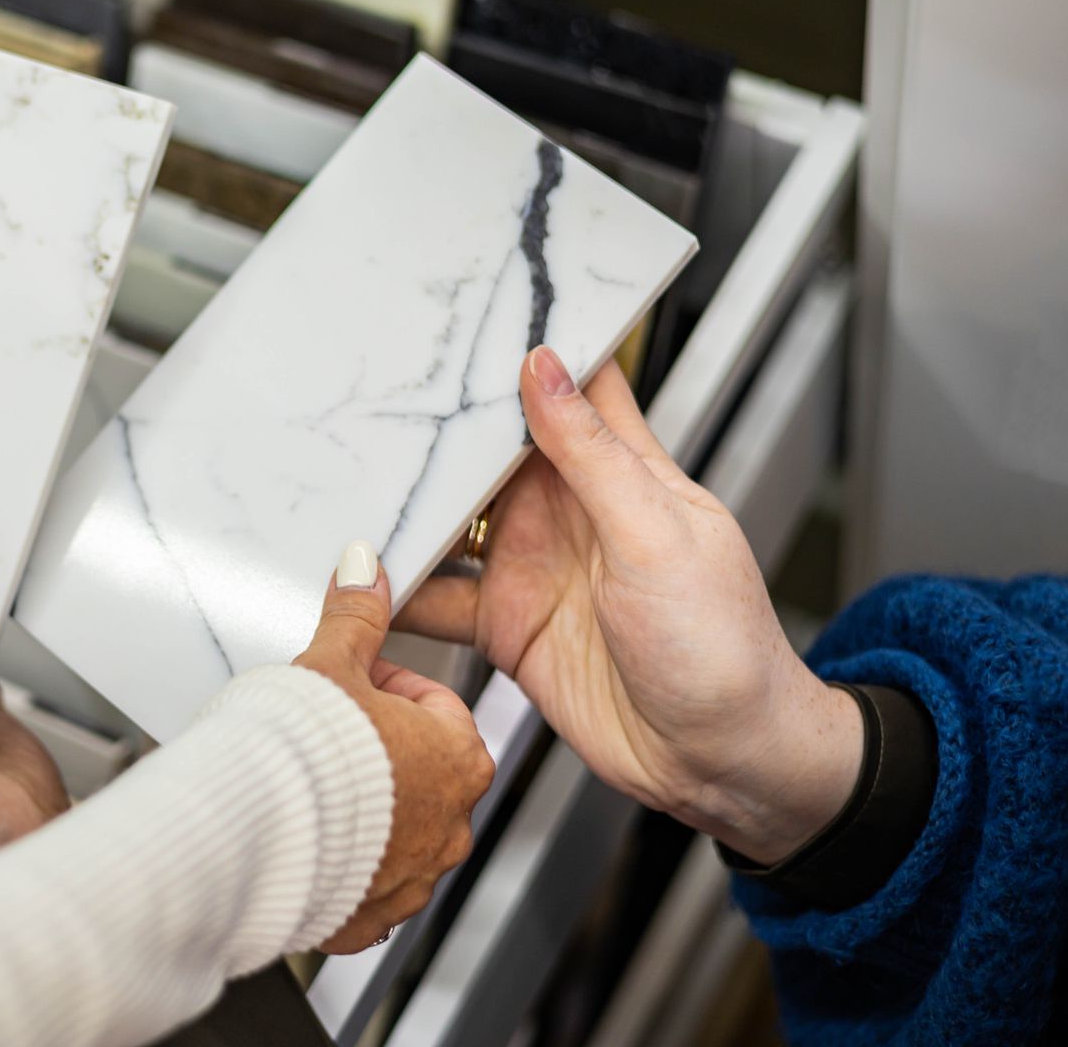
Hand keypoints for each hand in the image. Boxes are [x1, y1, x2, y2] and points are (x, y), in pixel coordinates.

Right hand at [295, 542, 494, 951]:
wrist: (245, 836)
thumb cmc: (297, 755)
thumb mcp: (330, 665)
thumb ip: (356, 617)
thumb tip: (366, 569)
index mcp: (457, 756)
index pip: (434, 702)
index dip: (383, 685)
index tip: (347, 684)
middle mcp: (449, 824)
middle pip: (418, 767)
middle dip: (375, 748)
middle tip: (324, 732)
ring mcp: (413, 877)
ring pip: (396, 829)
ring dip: (362, 807)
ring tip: (308, 785)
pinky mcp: (372, 916)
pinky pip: (365, 883)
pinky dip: (342, 863)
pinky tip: (304, 837)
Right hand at [397, 348, 861, 864]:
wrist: (720, 762)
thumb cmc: (723, 647)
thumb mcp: (657, 536)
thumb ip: (593, 454)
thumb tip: (545, 368)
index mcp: (619, 472)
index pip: (573, 383)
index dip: (529, 343)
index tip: (472, 306)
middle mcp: (566, 511)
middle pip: (488, 449)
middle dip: (438, 422)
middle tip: (371, 386)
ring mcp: (529, 566)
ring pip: (449, 518)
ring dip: (406, 501)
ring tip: (344, 471)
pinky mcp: (501, 624)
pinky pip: (433, 596)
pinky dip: (392, 586)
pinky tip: (355, 571)